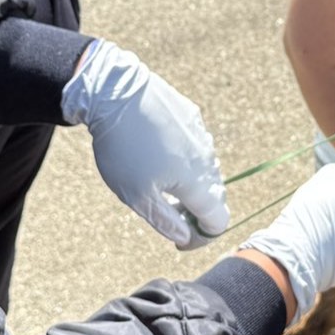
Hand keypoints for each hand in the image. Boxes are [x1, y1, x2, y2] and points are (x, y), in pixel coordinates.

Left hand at [61, 40, 228, 249]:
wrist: (115, 93)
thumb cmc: (123, 149)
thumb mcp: (137, 195)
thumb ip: (165, 221)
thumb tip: (186, 236)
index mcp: (197, 182)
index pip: (218, 219)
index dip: (203, 237)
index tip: (181, 241)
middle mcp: (207, 158)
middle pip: (215, 196)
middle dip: (197, 212)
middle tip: (168, 213)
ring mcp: (201, 134)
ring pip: (206, 170)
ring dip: (191, 185)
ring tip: (160, 183)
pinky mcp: (192, 116)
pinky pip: (196, 146)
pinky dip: (185, 159)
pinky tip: (159, 154)